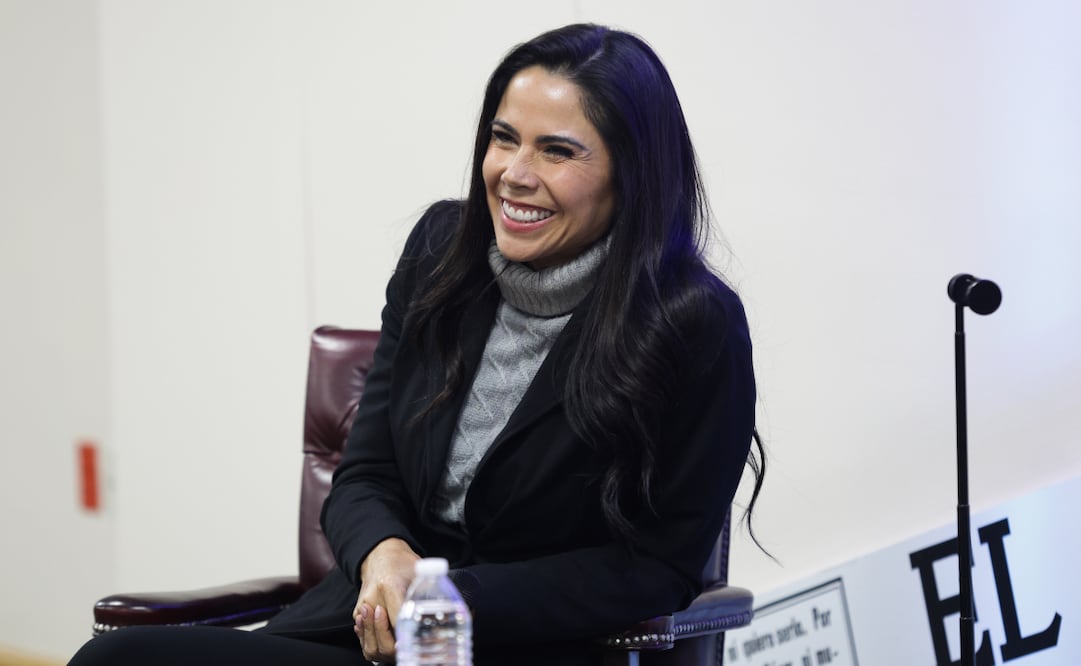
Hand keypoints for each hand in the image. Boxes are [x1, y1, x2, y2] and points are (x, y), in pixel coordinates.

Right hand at [353, 537, 419, 662]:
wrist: (379, 555)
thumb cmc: (402, 563)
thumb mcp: (419, 572)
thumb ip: (429, 594)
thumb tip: (448, 618)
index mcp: (390, 586)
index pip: (399, 621)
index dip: (409, 638)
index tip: (418, 645)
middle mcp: (373, 599)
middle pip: (384, 640)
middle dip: (398, 650)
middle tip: (413, 648)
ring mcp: (363, 608)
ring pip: (371, 646)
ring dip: (386, 653)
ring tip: (400, 648)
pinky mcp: (357, 614)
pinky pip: (365, 641)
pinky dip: (376, 647)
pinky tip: (388, 643)